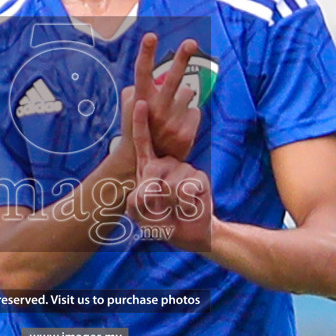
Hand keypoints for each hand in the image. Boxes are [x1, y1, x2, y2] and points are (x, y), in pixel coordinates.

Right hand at [119, 33, 201, 163]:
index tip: (151, 35)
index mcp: (140, 100)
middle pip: (172, 79)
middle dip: (182, 59)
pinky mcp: (186, 133)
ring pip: (189, 92)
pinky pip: (196, 111)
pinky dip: (190, 116)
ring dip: (184, 98)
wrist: (147, 163)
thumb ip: (136, 89)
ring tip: (173, 114)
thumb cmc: (139, 127)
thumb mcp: (129, 108)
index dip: (146, 53)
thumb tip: (148, 75)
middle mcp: (156, 110)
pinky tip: (179, 127)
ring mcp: (172, 122)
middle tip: (191, 43)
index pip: (142, 72)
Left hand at [125, 101, 213, 251]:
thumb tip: (145, 190)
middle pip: (155, 169)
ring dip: (170, 202)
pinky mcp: (199, 177)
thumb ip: (135, 202)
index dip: (140, 123)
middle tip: (159, 207)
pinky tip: (187, 207)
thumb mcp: (139, 213)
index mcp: (149, 167)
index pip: (143, 142)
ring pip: (172, 182)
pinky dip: (184, 205)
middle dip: (153, 193)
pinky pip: (186, 189)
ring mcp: (184, 168)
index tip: (140, 103)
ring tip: (174, 207)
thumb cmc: (161, 220)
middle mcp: (167, 163)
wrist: (188, 233)